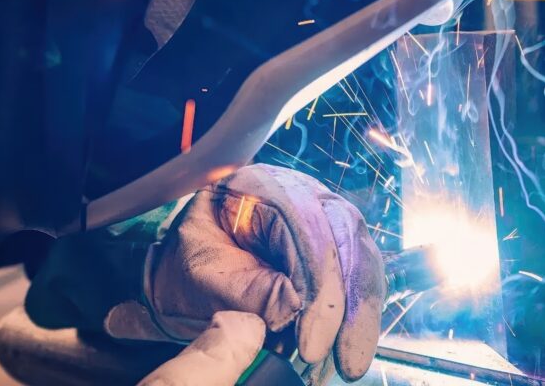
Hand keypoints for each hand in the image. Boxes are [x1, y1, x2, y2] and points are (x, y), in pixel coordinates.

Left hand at [104, 164, 385, 382]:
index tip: (312, 339)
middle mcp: (301, 193)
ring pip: (359, 258)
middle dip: (348, 303)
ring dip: (360, 313)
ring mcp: (322, 217)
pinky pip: (358, 277)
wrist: (184, 272)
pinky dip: (358, 314)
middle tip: (343, 358)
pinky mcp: (334, 247)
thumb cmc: (188, 265)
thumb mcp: (203, 275)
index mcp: (259, 184)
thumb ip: (245, 289)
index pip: (303, 223)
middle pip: (343, 237)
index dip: (316, 282)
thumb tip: (293, 307)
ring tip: (351, 360)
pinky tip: (351, 347)